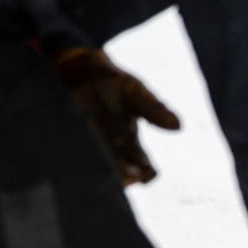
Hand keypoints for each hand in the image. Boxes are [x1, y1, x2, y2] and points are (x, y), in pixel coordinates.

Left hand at [52, 47, 179, 185]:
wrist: (79, 71)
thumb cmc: (112, 84)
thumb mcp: (136, 93)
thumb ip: (153, 109)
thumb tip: (178, 127)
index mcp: (131, 146)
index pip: (144, 169)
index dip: (145, 173)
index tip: (143, 172)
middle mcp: (111, 153)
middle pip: (120, 174)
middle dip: (121, 176)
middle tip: (124, 175)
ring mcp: (89, 149)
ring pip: (98, 169)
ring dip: (101, 171)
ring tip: (103, 169)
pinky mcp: (68, 142)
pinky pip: (73, 157)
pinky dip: (76, 160)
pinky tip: (76, 158)